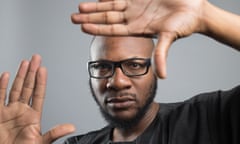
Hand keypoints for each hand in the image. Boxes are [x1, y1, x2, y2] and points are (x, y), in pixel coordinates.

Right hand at [0, 55, 74, 143]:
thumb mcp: (41, 141)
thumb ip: (55, 132)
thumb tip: (71, 127)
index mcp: (33, 115)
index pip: (38, 93)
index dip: (41, 81)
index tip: (43, 69)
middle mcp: (22, 110)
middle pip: (28, 86)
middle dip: (32, 72)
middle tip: (36, 59)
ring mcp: (10, 111)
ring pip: (16, 88)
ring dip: (20, 75)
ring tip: (25, 63)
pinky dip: (1, 85)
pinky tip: (5, 75)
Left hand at [71, 0, 205, 77]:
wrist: (194, 10)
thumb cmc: (184, 24)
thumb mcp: (170, 38)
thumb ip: (162, 55)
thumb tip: (162, 77)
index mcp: (137, 28)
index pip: (113, 29)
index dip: (98, 28)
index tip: (83, 27)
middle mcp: (133, 17)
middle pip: (107, 18)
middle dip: (91, 18)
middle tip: (73, 18)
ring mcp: (135, 5)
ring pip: (110, 5)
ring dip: (96, 6)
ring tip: (81, 6)